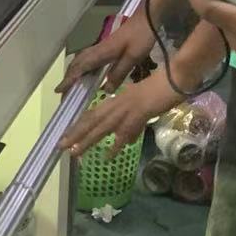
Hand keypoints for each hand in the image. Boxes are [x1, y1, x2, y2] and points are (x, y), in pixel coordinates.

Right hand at [58, 10, 154, 95]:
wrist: (148, 17)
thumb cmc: (141, 36)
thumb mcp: (133, 57)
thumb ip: (119, 73)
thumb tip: (105, 90)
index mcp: (102, 52)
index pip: (81, 67)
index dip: (70, 79)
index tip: (59, 89)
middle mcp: (98, 48)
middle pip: (77, 63)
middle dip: (68, 77)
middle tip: (64, 91)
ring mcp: (102, 46)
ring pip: (82, 59)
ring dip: (74, 71)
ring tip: (72, 85)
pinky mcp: (107, 45)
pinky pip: (89, 58)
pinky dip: (83, 67)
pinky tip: (89, 74)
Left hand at [60, 69, 177, 156]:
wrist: (174, 78)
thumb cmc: (161, 90)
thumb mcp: (143, 109)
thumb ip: (133, 127)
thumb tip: (125, 142)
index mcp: (117, 100)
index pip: (93, 114)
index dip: (79, 125)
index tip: (66, 136)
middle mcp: (117, 103)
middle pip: (92, 120)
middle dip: (76, 134)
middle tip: (61, 146)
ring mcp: (126, 108)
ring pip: (101, 126)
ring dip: (87, 139)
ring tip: (74, 152)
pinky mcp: (138, 113)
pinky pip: (124, 132)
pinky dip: (115, 145)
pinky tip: (107, 156)